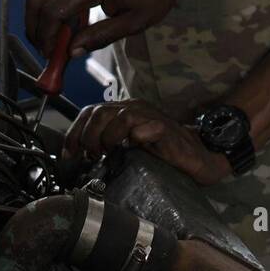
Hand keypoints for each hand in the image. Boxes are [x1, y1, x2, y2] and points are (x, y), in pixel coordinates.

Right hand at [25, 0, 188, 56]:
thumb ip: (101, 36)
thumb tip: (72, 52)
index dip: (47, 38)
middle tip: (46, 51)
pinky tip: (70, 26)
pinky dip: (52, 7)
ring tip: (57, 42)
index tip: (52, 57)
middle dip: (35, 29)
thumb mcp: (135, 22)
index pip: (54, 12)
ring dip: (41, 18)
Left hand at [62, 100, 230, 185]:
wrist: (199, 158)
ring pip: (118, 116)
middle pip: (99, 112)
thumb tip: (79, 161)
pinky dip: (135, 137)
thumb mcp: (129, 150)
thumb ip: (108, 148)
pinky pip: (145, 126)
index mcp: (123, 112)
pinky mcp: (165, 128)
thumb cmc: (165, 155)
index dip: (74, 134)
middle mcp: (135, 109)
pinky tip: (133, 149)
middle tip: (91, 157)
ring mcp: (150, 116)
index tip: (71, 156)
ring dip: (106, 138)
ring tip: (108, 154)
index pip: (89, 112)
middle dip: (88, 137)